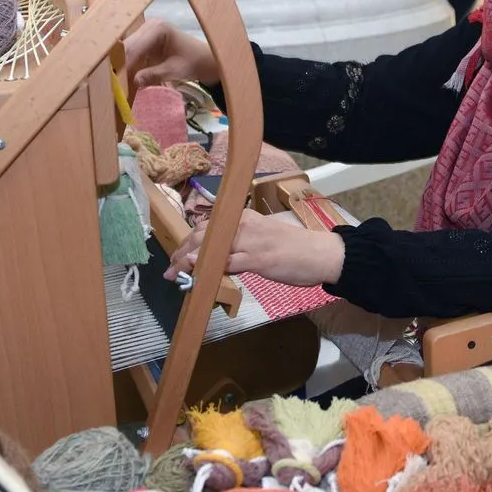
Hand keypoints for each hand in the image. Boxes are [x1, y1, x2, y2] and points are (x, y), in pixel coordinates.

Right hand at [124, 19, 219, 88]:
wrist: (203, 59)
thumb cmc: (192, 62)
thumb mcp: (174, 70)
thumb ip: (154, 75)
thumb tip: (135, 81)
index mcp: (158, 28)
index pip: (136, 47)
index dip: (125, 63)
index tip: (117, 79)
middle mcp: (148, 26)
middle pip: (127, 46)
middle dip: (120, 64)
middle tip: (113, 81)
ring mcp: (145, 32)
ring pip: (126, 50)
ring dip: (122, 65)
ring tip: (116, 80)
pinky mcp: (143, 41)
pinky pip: (131, 54)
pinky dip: (128, 65)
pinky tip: (123, 77)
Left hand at [165, 210, 345, 287]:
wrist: (321, 253)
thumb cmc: (295, 249)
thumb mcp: (263, 241)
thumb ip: (240, 247)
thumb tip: (220, 259)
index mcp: (245, 219)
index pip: (209, 227)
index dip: (189, 242)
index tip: (177, 256)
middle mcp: (244, 225)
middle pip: (204, 235)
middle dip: (183, 252)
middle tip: (170, 269)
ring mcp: (251, 241)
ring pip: (212, 247)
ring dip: (190, 261)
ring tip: (175, 273)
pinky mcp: (259, 258)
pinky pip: (230, 261)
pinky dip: (212, 264)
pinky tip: (198, 267)